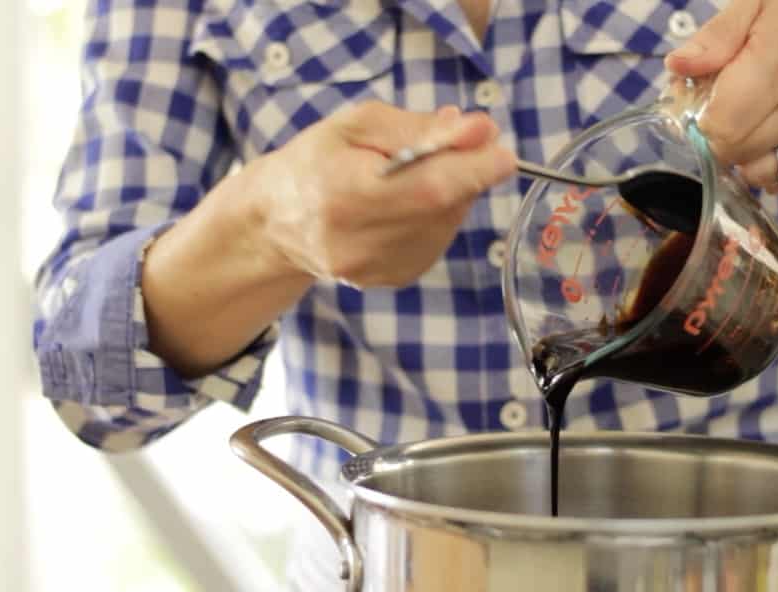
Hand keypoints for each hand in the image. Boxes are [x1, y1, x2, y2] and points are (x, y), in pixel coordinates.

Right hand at [249, 101, 515, 287]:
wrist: (278, 223)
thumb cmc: (316, 161)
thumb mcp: (357, 125)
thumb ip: (420, 127)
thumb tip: (481, 130)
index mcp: (345, 194)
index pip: (427, 189)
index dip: (473, 170)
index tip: (499, 151)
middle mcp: (360, 243)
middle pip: (443, 206)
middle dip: (466, 171)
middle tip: (461, 144)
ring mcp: (378, 269)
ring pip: (447, 224)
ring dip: (451, 193)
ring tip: (418, 173)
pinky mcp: (394, 280)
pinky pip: (438, 241)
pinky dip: (436, 217)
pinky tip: (408, 204)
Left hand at [664, 0, 777, 192]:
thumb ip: (719, 35)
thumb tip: (677, 67)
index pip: (723, 126)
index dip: (700, 119)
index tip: (701, 100)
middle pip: (736, 153)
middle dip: (716, 136)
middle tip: (723, 105)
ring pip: (762, 174)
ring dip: (742, 156)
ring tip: (749, 119)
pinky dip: (771, 166)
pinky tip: (772, 133)